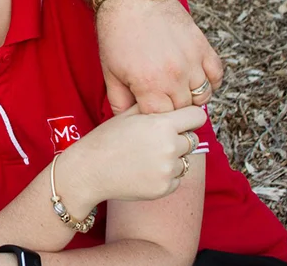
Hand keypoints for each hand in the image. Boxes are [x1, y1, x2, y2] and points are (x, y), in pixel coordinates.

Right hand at [60, 104, 206, 203]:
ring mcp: (168, 169)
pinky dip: (165, 175)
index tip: (181, 120)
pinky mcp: (165, 188)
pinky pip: (177, 178)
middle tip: (155, 140)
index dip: (189, 116)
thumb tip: (170, 98)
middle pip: (193, 138)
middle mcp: (169, 146)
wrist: (89, 171)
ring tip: (146, 157)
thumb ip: (152, 106)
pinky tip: (144, 170)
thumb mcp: (126, 115)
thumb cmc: (105, 140)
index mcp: (161, 124)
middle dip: (179, 137)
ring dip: (172, 158)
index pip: (197, 116)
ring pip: (185, 159)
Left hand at [95, 0, 223, 113]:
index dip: (154, 116)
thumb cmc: (116, 33)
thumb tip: (127, 121)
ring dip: (191, 96)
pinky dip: (209, 81)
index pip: (162, 118)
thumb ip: (118, 101)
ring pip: (202, 96)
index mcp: (148, 85)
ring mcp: (191, 61)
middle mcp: (174, 76)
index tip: (148, 109)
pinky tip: (193, 77)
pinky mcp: (202, 46)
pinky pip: (216, 75)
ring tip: (175, 88)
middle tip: (159, 97)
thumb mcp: (109, 71)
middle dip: (171, 107)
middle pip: (183, 109)